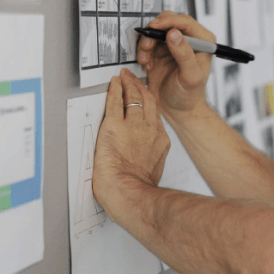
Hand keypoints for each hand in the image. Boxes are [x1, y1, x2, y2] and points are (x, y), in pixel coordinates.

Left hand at [93, 69, 170, 211]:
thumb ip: (149, 160)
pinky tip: (114, 83)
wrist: (131, 196)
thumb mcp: (153, 172)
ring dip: (129, 84)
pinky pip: (115, 102)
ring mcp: (133, 127)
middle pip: (148, 101)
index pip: (155, 116)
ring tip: (124, 77)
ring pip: (133, 98)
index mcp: (159, 142)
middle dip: (141, 88)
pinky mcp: (114, 127)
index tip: (145, 99)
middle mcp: (150, 130)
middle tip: (134, 80)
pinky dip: (114, 90)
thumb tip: (141, 162)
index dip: (149, 104)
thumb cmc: (139, 192)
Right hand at [137, 11, 214, 116]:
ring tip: (146, 60)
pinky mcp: (160, 52)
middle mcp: (188, 40)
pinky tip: (147, 65)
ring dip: (146, 44)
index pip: (185, 22)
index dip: (168, 21)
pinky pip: (148, 42)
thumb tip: (174, 34)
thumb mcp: (190, 76)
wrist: (177, 110)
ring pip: (155, 31)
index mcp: (203, 42)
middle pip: (168, 21)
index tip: (155, 27)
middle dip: (154, 33)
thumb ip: (184, 54)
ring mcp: (173, 45)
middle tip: (147, 46)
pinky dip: (144, 52)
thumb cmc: (189, 96)